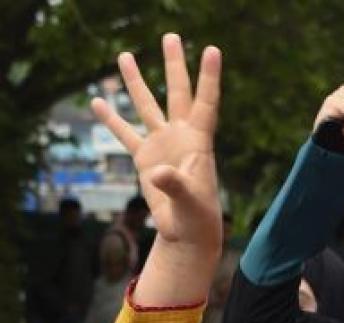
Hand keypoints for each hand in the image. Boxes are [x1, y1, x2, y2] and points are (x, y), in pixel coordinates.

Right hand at [91, 33, 222, 305]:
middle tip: (171, 36)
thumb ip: (176, 185)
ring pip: (148, 106)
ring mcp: (162, 144)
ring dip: (136, 82)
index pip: (206, 102)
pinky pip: (125, 134)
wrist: (188, 232)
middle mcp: (181, 136)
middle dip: (175, 66)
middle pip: (178, 93)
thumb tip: (157, 174)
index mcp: (199, 142)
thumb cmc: (197, 217)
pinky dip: (111, 119)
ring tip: (124, 55)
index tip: (212, 50)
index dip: (209, 77)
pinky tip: (98, 101)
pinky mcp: (145, 159)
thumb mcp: (189, 201)